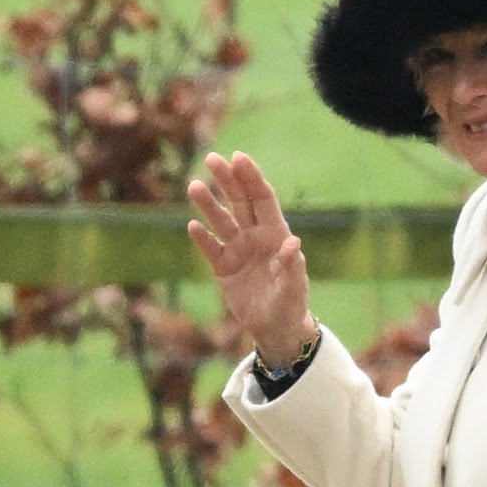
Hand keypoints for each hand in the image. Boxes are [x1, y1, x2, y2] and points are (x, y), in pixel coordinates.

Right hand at [186, 151, 316, 366]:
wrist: (276, 329)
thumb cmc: (291, 306)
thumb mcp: (294, 289)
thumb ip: (292, 266)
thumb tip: (293, 243)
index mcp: (276, 235)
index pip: (262, 199)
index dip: (251, 178)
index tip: (238, 157)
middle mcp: (256, 237)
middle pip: (240, 202)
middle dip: (227, 180)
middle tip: (212, 158)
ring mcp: (238, 251)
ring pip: (221, 221)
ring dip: (208, 204)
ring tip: (194, 186)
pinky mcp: (223, 268)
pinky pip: (210, 248)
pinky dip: (201, 238)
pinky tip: (192, 226)